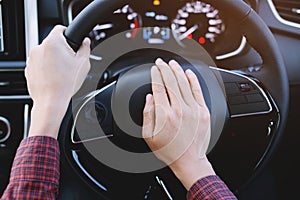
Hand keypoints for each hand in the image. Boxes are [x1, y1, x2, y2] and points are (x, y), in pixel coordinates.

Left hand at [25, 25, 90, 138]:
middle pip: (53, 43)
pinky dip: (46, 68)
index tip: (72, 42)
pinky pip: (39, 64)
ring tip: (62, 73)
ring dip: (53, 59)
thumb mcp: (83, 64)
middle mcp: (39, 48)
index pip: (60, 28)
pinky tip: (54, 77)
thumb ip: (85, 48)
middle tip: (70, 63)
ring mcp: (32, 59)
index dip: (68, 34)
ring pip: (46, 54)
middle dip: (62, 50)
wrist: (51, 101)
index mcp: (53, 43)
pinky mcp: (28, 69)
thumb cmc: (65, 84)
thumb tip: (85, 42)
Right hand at [143, 58, 214, 189]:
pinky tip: (188, 73)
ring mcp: (193, 109)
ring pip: (184, 83)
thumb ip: (147, 114)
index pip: (159, 87)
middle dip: (164, 68)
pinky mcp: (203, 111)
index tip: (154, 69)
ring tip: (172, 63)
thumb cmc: (169, 150)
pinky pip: (198, 91)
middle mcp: (179, 109)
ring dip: (177, 70)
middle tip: (161, 62)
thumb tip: (150, 97)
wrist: (189, 161)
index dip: (155, 75)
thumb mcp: (149, 135)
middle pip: (171, 81)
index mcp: (164, 114)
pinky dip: (193, 80)